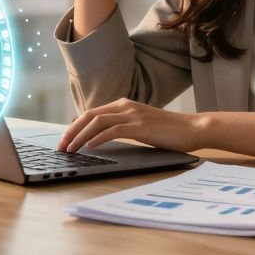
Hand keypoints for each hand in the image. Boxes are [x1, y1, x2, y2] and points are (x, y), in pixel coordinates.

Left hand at [58, 98, 202, 153]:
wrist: (193, 129)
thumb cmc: (168, 131)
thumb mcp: (140, 126)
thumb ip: (123, 127)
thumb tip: (100, 139)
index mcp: (124, 105)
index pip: (91, 113)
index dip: (75, 126)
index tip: (65, 139)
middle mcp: (125, 106)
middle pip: (89, 116)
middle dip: (71, 131)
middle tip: (61, 146)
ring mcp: (133, 115)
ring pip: (97, 122)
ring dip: (80, 136)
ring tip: (70, 149)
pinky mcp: (140, 126)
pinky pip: (112, 131)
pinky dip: (98, 138)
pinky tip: (90, 147)